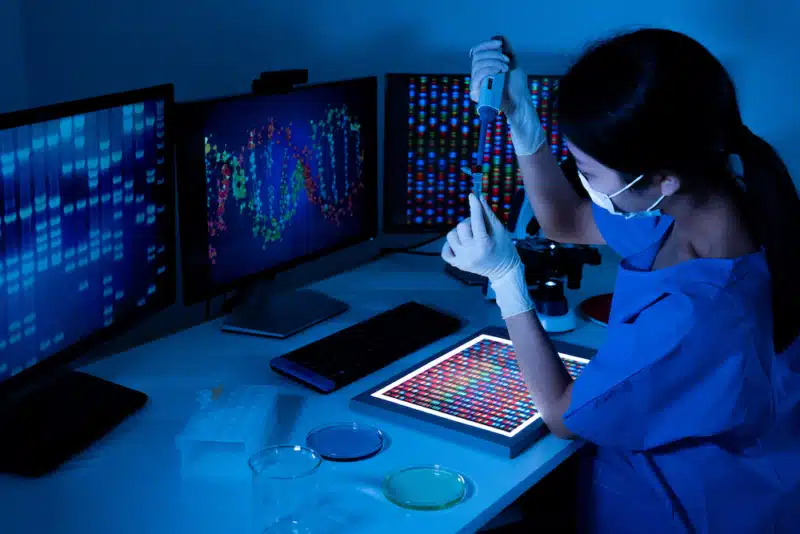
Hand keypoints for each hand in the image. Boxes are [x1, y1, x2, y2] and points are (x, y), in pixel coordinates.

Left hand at [442, 193, 519, 279]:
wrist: (503, 271)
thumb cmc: (504, 248)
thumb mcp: (500, 230)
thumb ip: (488, 214)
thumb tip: (478, 198)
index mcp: (484, 244)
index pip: (476, 221)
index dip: (474, 207)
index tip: (472, 196)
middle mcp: (471, 253)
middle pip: (461, 227)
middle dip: (469, 222)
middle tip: (477, 226)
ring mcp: (462, 260)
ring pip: (451, 236)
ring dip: (459, 233)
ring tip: (469, 236)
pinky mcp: (457, 265)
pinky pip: (445, 251)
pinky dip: (450, 245)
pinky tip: (459, 244)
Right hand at [469, 39, 544, 155]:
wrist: (519, 102)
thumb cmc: (517, 86)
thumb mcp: (514, 63)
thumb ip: (506, 50)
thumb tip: (499, 37)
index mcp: (486, 67)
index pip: (478, 52)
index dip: (486, 45)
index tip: (499, 44)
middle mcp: (479, 74)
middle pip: (477, 56)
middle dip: (493, 54)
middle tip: (506, 60)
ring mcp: (477, 83)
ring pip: (477, 65)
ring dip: (493, 62)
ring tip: (505, 68)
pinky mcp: (477, 92)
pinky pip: (477, 76)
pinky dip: (489, 70)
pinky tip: (500, 72)